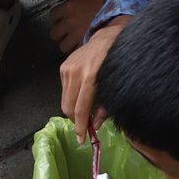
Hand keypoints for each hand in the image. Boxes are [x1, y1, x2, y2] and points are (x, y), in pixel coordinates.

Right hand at [58, 18, 125, 138]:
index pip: (80, 109)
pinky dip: (72, 97)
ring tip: (85, 111)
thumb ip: (104, 108)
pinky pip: (64, 90)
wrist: (107, 38)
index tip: (81, 140)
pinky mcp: (63, 66)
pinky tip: (82, 95)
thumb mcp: (114, 86)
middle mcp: (75, 73)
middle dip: (75, 120)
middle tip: (85, 127)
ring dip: (73, 109)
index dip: (80, 127)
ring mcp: (67, 68)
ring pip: (64, 100)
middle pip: (68, 107)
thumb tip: (95, 125)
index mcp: (90, 77)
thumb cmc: (115, 62)